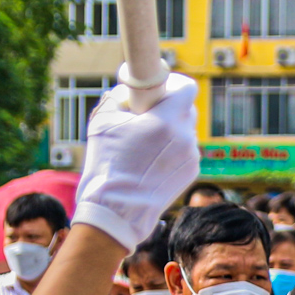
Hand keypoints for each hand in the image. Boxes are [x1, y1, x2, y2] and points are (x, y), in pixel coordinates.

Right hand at [73, 71, 201, 248]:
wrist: (117, 211)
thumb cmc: (106, 165)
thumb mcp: (102, 122)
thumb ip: (118, 98)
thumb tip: (126, 92)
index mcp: (166, 120)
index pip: (187, 88)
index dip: (174, 83)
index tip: (160, 87)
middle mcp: (184, 137)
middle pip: (186, 108)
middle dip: (169, 107)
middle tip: (147, 115)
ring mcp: (191, 156)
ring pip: (186, 130)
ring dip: (170, 130)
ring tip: (146, 144)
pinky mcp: (191, 172)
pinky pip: (186, 150)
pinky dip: (173, 149)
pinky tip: (152, 161)